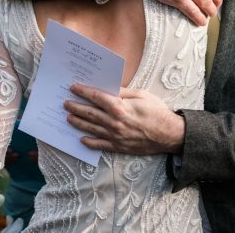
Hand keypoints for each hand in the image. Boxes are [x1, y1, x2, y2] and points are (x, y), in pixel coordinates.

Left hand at [64, 84, 184, 154]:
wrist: (170, 135)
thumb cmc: (158, 112)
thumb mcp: (142, 95)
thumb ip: (123, 92)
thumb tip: (109, 88)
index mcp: (120, 107)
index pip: (96, 97)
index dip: (83, 92)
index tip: (73, 87)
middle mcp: (114, 122)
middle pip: (90, 113)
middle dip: (76, 107)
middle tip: (65, 103)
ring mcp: (115, 136)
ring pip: (91, 128)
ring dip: (78, 122)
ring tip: (68, 118)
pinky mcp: (119, 147)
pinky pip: (100, 145)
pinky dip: (90, 142)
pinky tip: (82, 139)